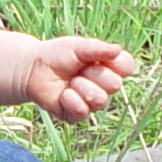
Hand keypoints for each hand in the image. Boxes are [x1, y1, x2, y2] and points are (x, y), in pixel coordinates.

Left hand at [21, 37, 138, 122]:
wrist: (33, 69)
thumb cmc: (58, 55)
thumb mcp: (77, 46)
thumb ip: (97, 48)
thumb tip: (117, 49)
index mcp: (108, 67)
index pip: (128, 67)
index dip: (117, 63)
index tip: (99, 57)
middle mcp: (104, 86)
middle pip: (115, 84)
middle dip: (94, 74)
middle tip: (79, 69)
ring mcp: (92, 102)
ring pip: (100, 100)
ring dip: (81, 86)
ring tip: (69, 81)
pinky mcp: (77, 115)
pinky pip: (82, 111)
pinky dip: (70, 99)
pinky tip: (63, 93)